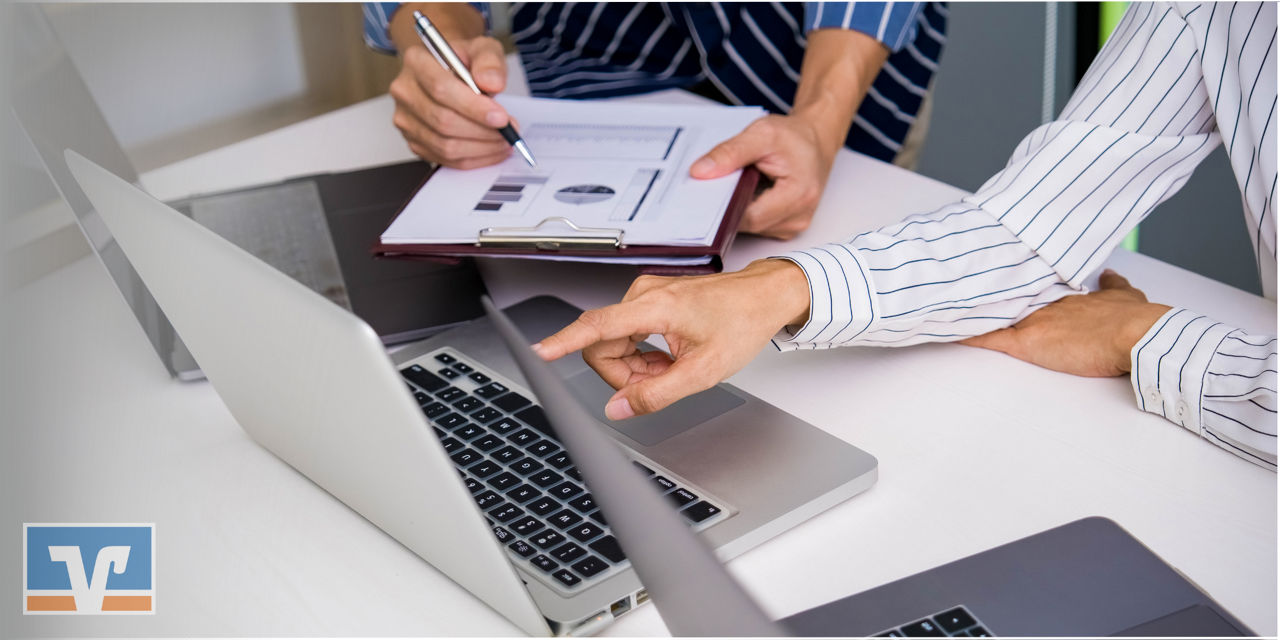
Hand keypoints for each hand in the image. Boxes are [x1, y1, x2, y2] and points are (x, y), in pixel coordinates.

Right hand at [388, 6, 511, 167]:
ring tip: (504, 140)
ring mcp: (406, 119)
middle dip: (482, 131)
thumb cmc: (464, 61)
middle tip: (509, 131)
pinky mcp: (414, 141)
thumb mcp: (482, 49)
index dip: (474, 107)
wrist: (450, 72)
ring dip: (481, 148)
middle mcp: (404, 91)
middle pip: (443, 121)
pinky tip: (491, 149)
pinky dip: (474, 158)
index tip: (501, 117)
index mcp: (416, 62)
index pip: (441, 89)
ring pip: (445, 145)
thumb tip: (492, 83)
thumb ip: (489, 61)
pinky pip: (445, 159)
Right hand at [533, 260, 810, 418]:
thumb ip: (656, 394)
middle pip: (602, 346)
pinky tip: (670, 357)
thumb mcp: (703, 371)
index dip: (562, 343)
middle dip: (625, 374)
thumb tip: (619, 409)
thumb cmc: (741, 323)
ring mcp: (644, 295)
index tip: (537, 351)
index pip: (595, 327)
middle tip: (661, 381)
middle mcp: (642, 295)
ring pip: (614, 344)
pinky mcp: (647, 301)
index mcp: (654, 307)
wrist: (764, 296)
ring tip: (673, 367)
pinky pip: (627, 336)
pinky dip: (644, 355)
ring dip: (637, 366)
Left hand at [690, 114, 837, 239]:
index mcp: (799, 195)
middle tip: (718, 182)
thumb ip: (730, 152)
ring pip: (750, 227)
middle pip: (748, 224)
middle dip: (729, 205)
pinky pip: (756, 224)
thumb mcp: (761, 134)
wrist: (815, 141)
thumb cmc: (795, 137)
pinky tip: (746, 191)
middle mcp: (798, 217)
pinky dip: (746, 209)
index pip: (749, 217)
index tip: (706, 191)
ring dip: (737, 207)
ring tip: (739, 182)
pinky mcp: (785, 227)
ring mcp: (792, 226)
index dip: (724, 206)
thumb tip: (700, 172)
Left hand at [960, 270, 1171, 376]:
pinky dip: (969, 334)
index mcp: (1062, 293)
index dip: (1009, 283)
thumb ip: (1113, 285)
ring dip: (971, 310)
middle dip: (982, 291)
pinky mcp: (1027, 342)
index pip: (1027, 285)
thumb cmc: (1132, 319)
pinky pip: (989, 338)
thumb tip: (1109, 274)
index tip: (991, 275)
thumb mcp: (1124, 295)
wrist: (1134, 333)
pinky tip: (948, 331)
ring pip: (992, 313)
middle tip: (954, 282)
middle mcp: (1042, 302)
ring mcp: (1032, 320)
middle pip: (1004, 294)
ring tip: (942, 303)